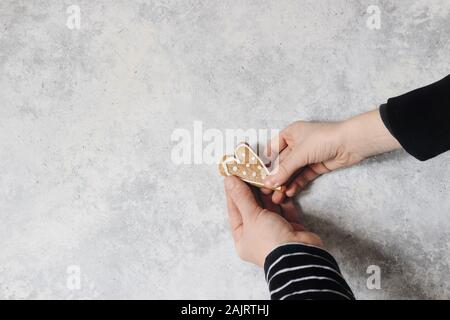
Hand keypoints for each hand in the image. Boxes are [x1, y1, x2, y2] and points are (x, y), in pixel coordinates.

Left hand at [224, 176, 322, 266]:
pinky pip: (285, 210)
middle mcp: (257, 235)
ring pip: (269, 207)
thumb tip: (229, 180)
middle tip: (250, 171)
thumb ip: (241, 197)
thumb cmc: (270, 240)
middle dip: (252, 189)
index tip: (232, 175)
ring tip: (266, 177)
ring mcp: (274, 231)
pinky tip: (281, 187)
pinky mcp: (291, 227)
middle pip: (252, 207)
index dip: (233, 192)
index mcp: (243, 238)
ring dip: (268, 193)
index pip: (235, 210)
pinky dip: (283, 199)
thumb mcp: (251, 216)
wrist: (300, 255)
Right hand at [263, 109, 401, 203]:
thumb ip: (283, 170)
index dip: (266, 161)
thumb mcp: (299, 154)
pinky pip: (302, 176)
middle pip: (282, 163)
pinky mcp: (316, 166)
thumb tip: (268, 182)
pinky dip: (296, 184)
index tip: (259, 175)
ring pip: (292, 172)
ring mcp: (307, 156)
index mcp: (290, 133)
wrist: (351, 143)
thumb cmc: (324, 139)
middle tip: (266, 191)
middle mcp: (297, 143)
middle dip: (275, 177)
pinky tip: (289, 192)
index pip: (273, 148)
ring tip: (277, 197)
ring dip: (285, 183)